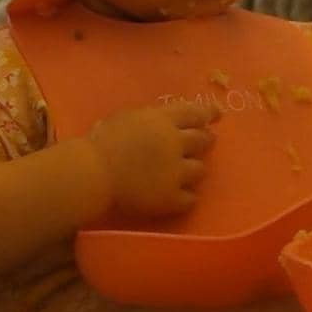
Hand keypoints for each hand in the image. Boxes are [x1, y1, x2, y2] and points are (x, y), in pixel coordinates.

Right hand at [86, 101, 216, 219]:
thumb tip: (159, 122)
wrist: (94, 174)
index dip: (208, 113)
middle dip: (206, 140)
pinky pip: (190, 198)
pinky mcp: (171, 197)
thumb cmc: (99, 143)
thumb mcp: (123, 118)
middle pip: (203, 140)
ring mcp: (175, 172)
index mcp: (161, 120)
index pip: (194, 112)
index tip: (217, 114)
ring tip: (188, 172)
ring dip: (195, 169)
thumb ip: (146, 119)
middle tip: (206, 142)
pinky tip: (180, 197)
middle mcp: (174, 143)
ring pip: (200, 170)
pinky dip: (186, 197)